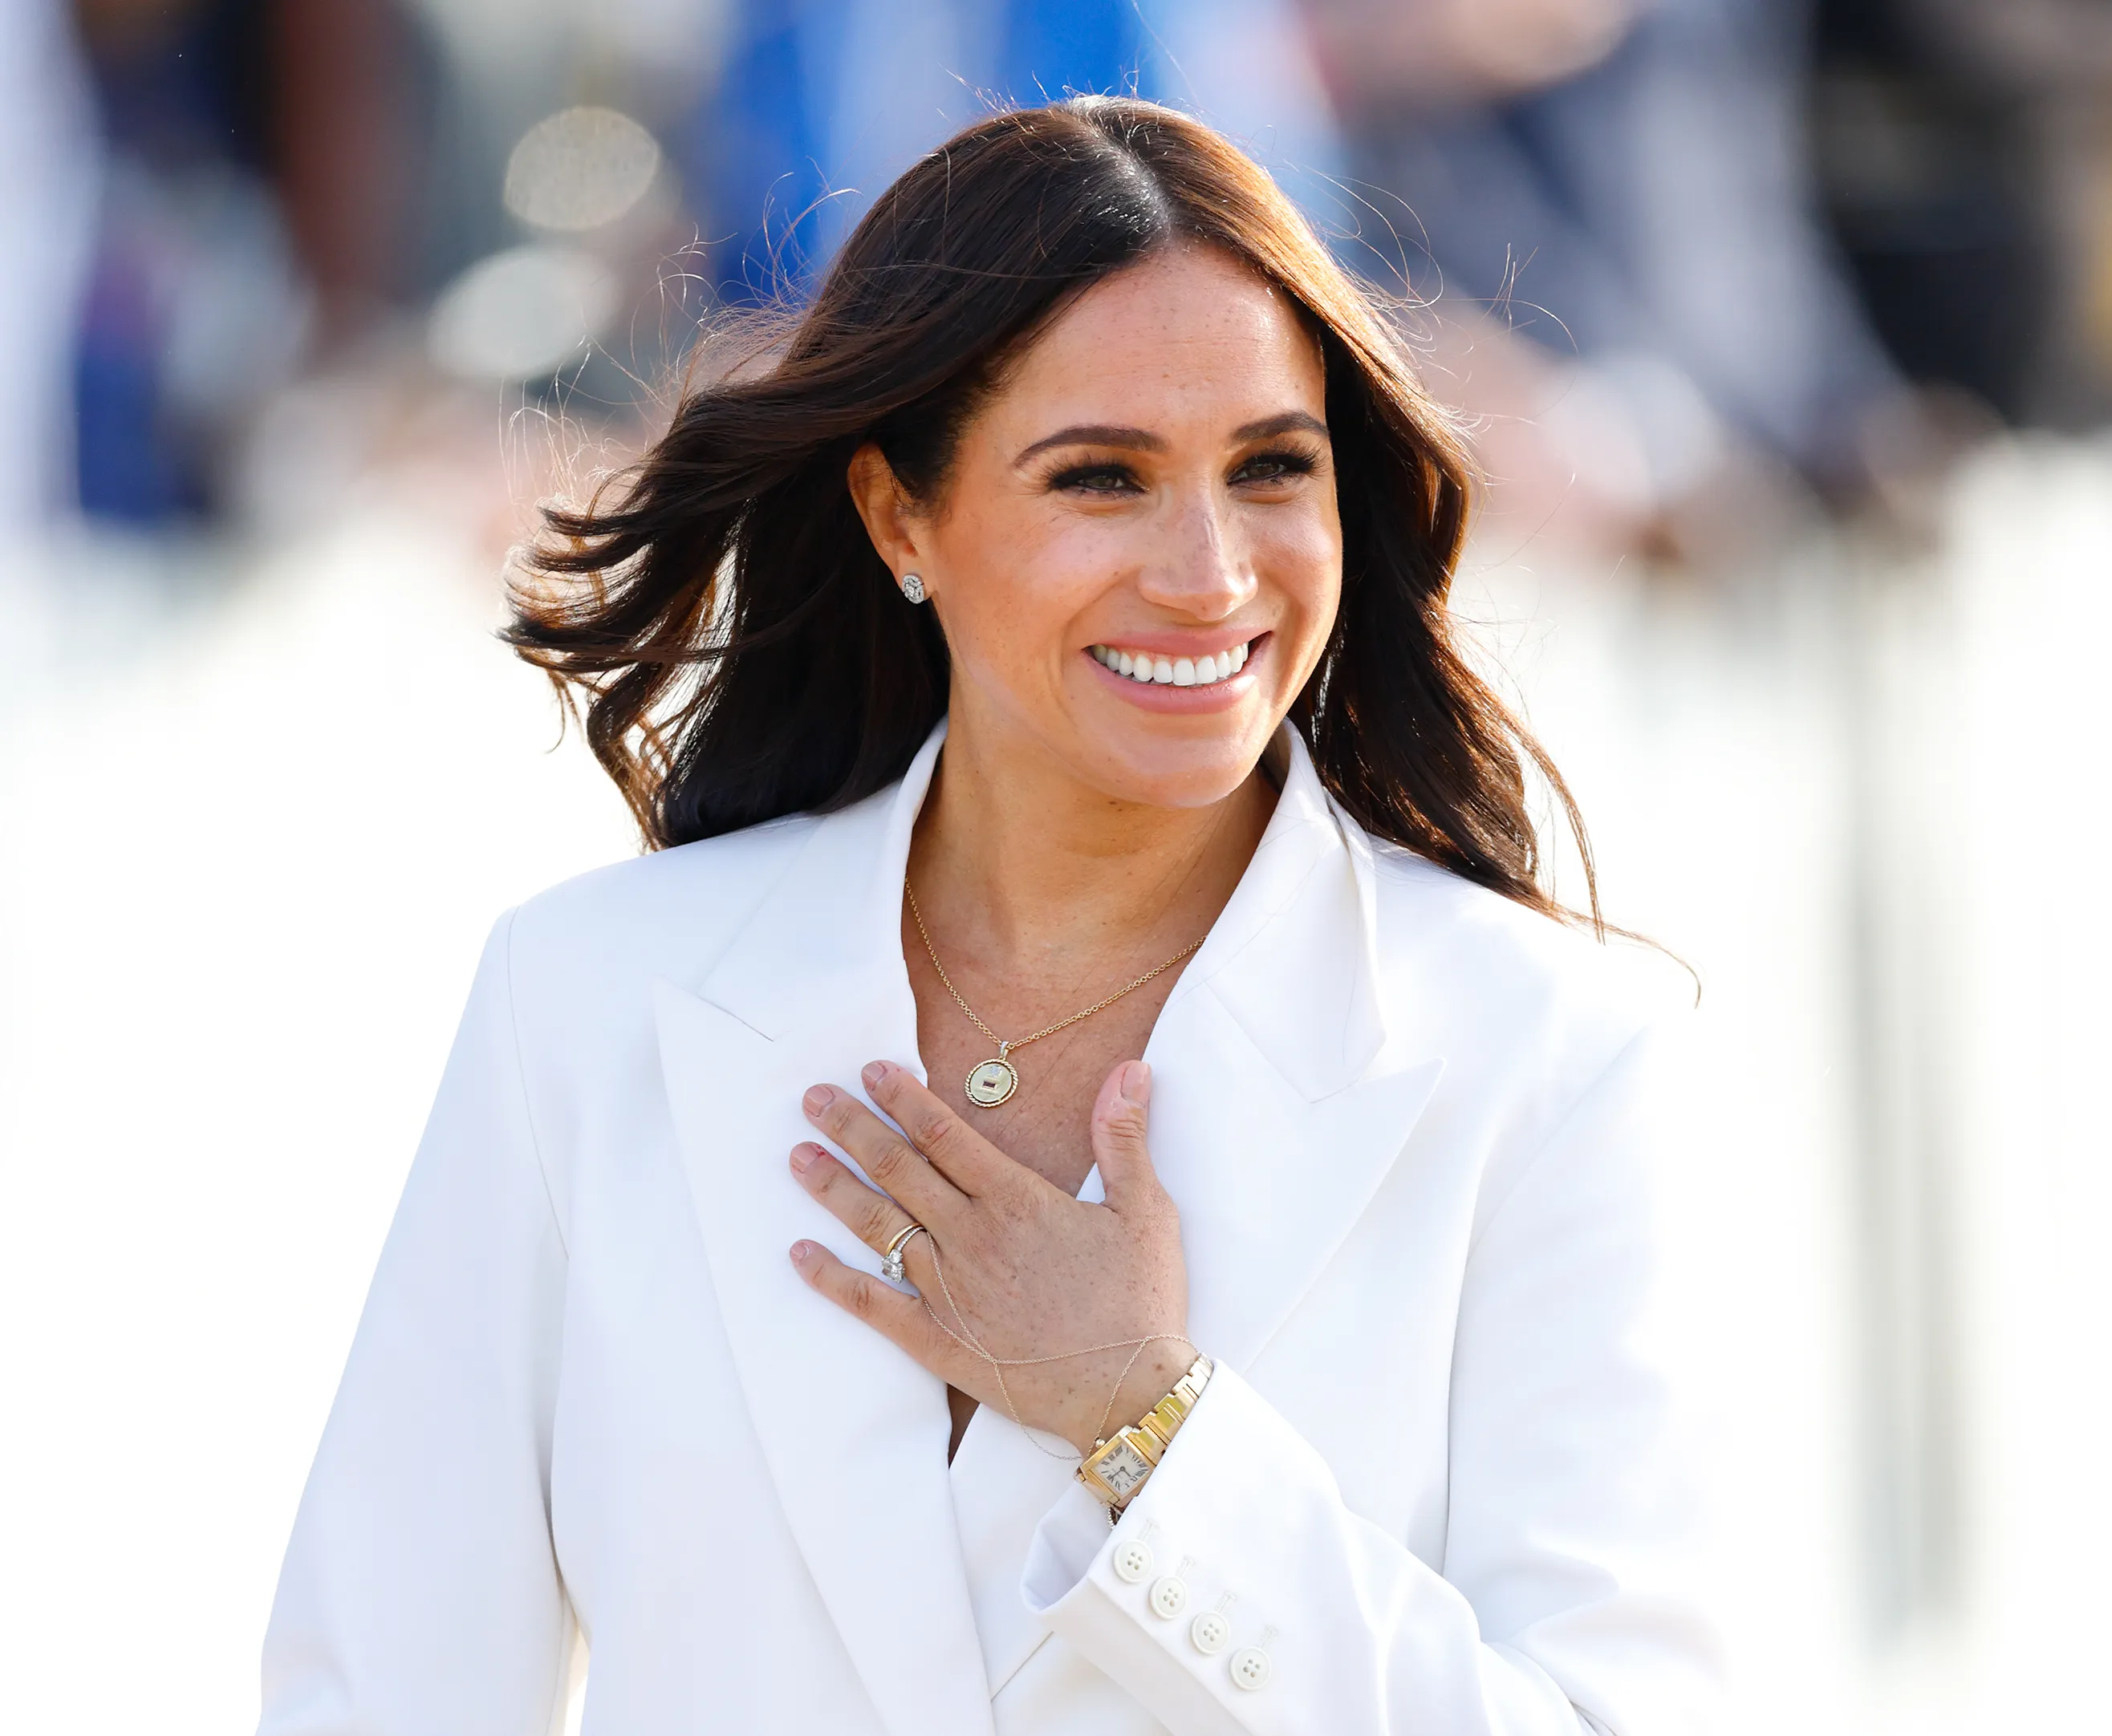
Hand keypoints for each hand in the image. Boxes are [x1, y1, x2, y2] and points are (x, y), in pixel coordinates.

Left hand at [788, 1058, 1191, 1455]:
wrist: (1128, 1394)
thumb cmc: (1139, 1301)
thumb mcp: (1146, 1210)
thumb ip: (1125, 1137)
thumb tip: (1132, 1069)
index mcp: (1016, 1200)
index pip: (945, 1134)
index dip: (904, 1097)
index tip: (871, 1070)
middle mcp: (970, 1236)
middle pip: (897, 1168)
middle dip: (852, 1127)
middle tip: (813, 1098)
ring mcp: (947, 1289)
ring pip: (877, 1224)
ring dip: (832, 1187)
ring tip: (798, 1155)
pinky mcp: (936, 1338)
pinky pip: (870, 1302)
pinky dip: (830, 1276)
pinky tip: (799, 1253)